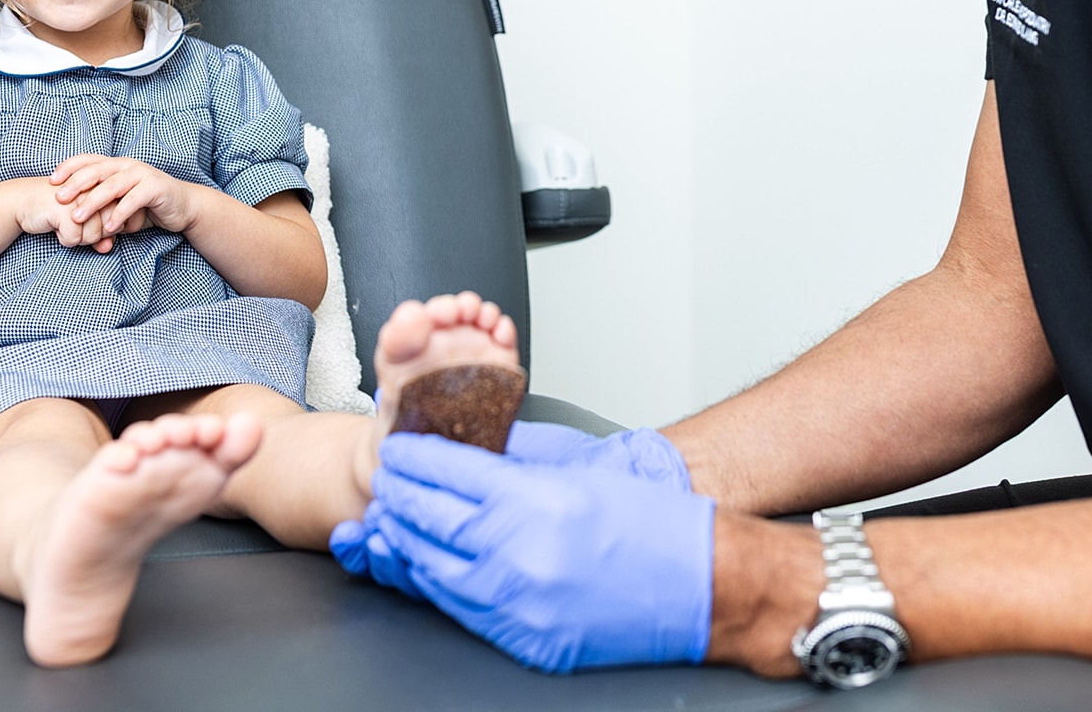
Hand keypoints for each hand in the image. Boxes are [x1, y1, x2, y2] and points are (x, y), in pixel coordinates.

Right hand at [7, 176, 111, 250]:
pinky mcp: (63, 208)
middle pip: (109, 227)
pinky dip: (64, 239)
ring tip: (64, 223)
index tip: (86, 220)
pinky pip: (75, 239)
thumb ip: (101, 233)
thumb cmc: (58, 209)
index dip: (104, 228)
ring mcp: (79, 197)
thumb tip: (108, 248)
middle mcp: (94, 188)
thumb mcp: (84, 220)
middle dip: (92, 234)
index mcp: (103, 185)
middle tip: (74, 223)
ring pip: (94, 235)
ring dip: (77, 237)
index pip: (120, 218)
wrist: (23, 200)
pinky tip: (55, 226)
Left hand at [49, 154, 203, 236]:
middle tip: (58, 199)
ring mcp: (142, 174)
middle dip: (75, 184)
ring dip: (93, 202)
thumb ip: (100, 210)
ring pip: (112, 186)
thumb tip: (71, 223)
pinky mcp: (155, 187)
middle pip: (96, 171)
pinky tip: (110, 228)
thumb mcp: (119, 205)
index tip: (51, 181)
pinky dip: (120, 214)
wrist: (183, 206)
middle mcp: (127, 165)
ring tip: (77, 217)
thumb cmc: (147, 206)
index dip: (68, 167)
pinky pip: (133, 200)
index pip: (88, 160)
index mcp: (116, 165)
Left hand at [344, 433, 713, 672]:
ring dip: (407, 544)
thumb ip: (516, 464)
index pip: (449, 474)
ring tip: (393, 523)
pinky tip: (428, 566)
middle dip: (400, 499)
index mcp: (536, 503)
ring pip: (435, 573)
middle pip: (430, 524)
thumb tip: (465, 455)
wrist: (705, 586)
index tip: (398, 450)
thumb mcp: (580, 472)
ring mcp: (522, 607)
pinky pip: (464, 612)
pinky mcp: (529, 642)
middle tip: (386, 482)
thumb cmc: (654, 525)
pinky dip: (438, 585)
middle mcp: (521, 557)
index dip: (415, 460)